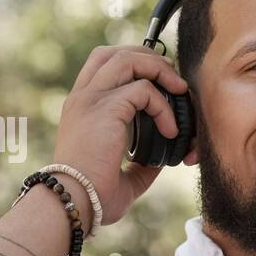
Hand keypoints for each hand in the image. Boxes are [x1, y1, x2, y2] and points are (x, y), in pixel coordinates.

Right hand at [53, 45, 199, 226]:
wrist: (74, 203)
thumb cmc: (92, 197)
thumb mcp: (121, 177)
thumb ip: (141, 165)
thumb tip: (161, 161)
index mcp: (82, 108)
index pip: (104, 66)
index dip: (135, 65)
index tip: (161, 85)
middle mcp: (83, 98)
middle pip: (115, 53)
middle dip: (149, 58)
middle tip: (174, 82)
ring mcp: (91, 100)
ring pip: (128, 59)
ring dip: (159, 70)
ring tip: (180, 92)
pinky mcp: (105, 109)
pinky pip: (143, 90)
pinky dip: (163, 106)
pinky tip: (171, 131)